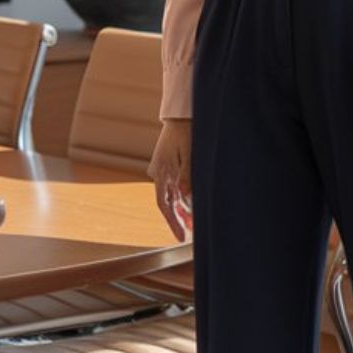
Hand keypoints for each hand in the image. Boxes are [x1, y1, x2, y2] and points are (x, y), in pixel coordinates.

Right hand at [150, 119, 193, 241]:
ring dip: (182, 210)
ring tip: (194, 224)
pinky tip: (191, 208)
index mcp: (160, 172)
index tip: (181, 237)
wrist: (181, 115)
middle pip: (168, 203)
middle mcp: (159, 174)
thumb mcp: (190, 154)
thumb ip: (187, 176)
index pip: (164, 204)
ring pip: (172, 196)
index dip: (173, 222)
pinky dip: (183, 198)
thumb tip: (186, 198)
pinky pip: (174, 187)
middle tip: (189, 235)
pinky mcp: (169, 167)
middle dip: (179, 219)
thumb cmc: (187, 132)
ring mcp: (163, 170)